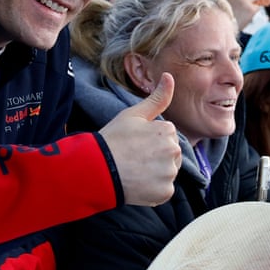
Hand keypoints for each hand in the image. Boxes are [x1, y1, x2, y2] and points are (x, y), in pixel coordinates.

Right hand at [99, 73, 180, 205]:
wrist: (96, 169)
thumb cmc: (113, 139)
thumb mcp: (133, 115)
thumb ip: (157, 98)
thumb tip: (169, 76)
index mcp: (168, 132)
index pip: (168, 136)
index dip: (151, 139)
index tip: (135, 142)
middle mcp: (173, 152)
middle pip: (171, 154)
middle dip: (156, 156)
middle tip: (134, 157)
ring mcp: (169, 174)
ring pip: (168, 172)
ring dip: (155, 173)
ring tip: (135, 170)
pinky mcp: (165, 192)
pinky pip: (164, 190)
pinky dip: (153, 189)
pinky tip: (137, 183)